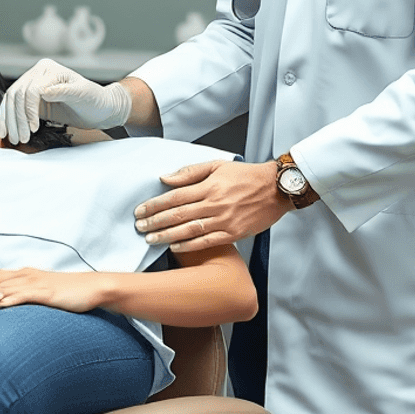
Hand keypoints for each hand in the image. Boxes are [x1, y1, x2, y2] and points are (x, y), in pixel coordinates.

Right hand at [0, 59, 131, 143]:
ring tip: (16, 139)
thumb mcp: (83, 94)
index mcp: (49, 69)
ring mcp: (32, 86)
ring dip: (11, 122)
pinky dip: (8, 119)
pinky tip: (6, 132)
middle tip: (23, 138)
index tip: (34, 128)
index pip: (31, 89)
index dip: (30, 110)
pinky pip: (13, 107)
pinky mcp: (30, 100)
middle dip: (18, 119)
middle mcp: (37, 74)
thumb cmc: (94, 99)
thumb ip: (64, 91)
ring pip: (11, 102)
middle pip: (17, 95)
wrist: (98, 109)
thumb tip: (44, 92)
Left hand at [0, 267, 105, 313]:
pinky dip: (5, 301)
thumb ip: (27, 296)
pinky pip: (20, 295)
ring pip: (2, 287)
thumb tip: (10, 307)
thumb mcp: (44, 293)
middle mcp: (25, 275)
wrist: (92, 288)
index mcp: (24, 274)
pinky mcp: (43, 292)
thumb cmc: (69, 293)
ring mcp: (34, 282)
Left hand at [133, 160, 288, 252]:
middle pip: (178, 215)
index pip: (174, 196)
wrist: (275, 189)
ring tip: (150, 239)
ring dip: (167, 236)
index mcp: (208, 186)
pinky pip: (207, 241)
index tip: (140, 211)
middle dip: (155, 222)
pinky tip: (175, 248)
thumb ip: (190, 172)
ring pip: (189, 230)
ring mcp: (223, 220)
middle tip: (139, 228)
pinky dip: (189, 246)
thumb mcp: (217, 165)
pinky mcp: (233, 233)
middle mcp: (214, 204)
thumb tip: (165, 178)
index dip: (154, 205)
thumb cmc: (246, 176)